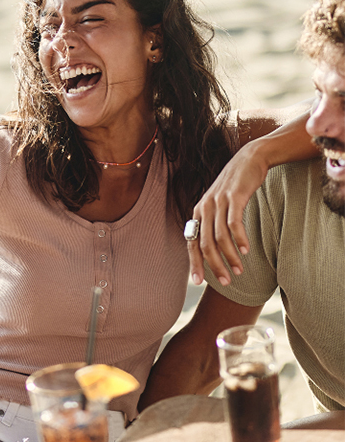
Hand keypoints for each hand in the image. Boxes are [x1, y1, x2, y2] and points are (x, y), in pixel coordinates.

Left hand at [188, 142, 267, 285]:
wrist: (249, 159)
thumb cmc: (235, 187)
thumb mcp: (219, 205)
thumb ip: (214, 224)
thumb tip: (212, 249)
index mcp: (198, 212)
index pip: (191, 243)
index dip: (194, 263)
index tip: (199, 282)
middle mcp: (204, 208)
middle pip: (204, 244)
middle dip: (214, 265)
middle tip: (225, 282)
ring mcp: (218, 202)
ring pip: (220, 237)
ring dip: (230, 256)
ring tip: (239, 270)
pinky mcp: (234, 197)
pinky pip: (234, 223)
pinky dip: (240, 239)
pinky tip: (246, 251)